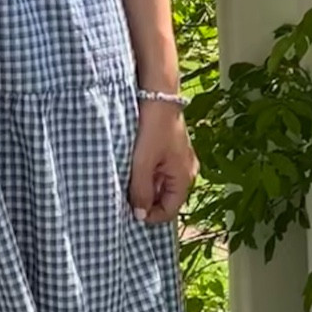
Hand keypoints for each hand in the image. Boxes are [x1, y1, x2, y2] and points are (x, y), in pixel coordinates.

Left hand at [128, 98, 197, 223]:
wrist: (157, 96)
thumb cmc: (153, 128)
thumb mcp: (143, 163)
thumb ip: (141, 191)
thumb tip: (140, 216)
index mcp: (184, 177)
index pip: (170, 211)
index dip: (150, 216)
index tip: (129, 212)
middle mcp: (186, 171)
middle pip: (166, 199)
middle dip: (146, 201)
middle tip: (125, 196)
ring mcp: (179, 161)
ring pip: (161, 185)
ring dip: (144, 187)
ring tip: (127, 180)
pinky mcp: (170, 151)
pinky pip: (159, 172)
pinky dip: (146, 174)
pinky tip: (132, 167)